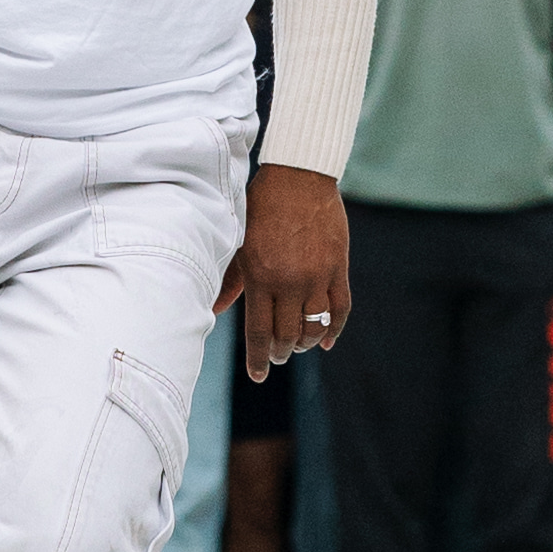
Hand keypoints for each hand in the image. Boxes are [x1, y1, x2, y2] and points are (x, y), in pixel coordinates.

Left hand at [216, 162, 351, 384]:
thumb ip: (231, 280)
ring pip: (314, 326)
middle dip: (281, 353)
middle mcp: (289, 281)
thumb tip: (212, 310)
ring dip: (305, 343)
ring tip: (298, 346)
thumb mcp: (239, 242)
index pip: (260, 332)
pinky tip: (325, 341)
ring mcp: (316, 275)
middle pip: (287, 335)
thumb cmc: (260, 207)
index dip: (259, 359)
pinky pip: (340, 308)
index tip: (259, 375)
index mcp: (260, 276)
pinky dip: (334, 329)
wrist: (297, 176)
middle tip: (277, 357)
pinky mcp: (337, 267)